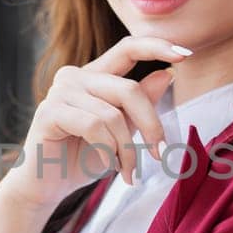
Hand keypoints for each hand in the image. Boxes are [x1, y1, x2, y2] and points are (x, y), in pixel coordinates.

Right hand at [1, 34, 190, 212]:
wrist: (47, 187)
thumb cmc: (83, 157)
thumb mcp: (121, 131)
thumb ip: (139, 104)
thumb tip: (166, 75)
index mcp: (93, 75)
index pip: (127, 48)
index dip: (156, 46)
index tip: (185, 54)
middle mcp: (75, 77)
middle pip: (128, 89)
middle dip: (150, 125)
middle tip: (159, 154)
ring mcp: (59, 92)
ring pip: (113, 115)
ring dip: (127, 150)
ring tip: (128, 172)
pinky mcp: (49, 113)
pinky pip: (93, 127)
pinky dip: (107, 151)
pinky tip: (107, 166)